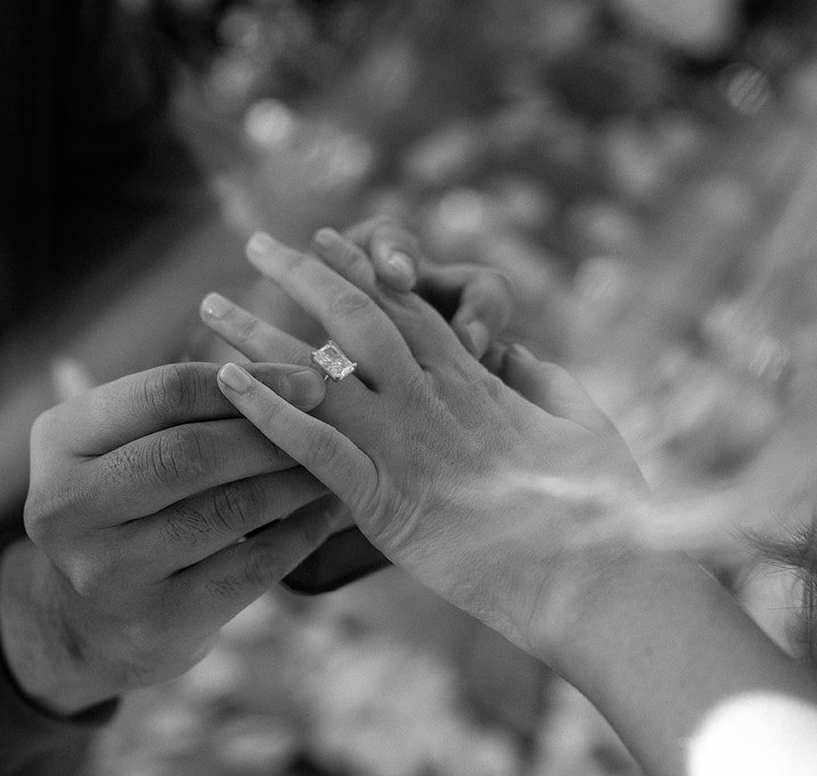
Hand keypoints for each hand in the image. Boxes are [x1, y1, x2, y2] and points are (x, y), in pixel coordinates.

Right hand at [3, 361, 336, 713]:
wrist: (87, 626)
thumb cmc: (120, 504)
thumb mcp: (108, 443)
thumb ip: (161, 394)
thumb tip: (243, 324)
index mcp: (58, 442)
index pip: (161, 393)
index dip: (244, 381)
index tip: (307, 378)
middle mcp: (68, 507)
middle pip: (190, 453)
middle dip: (271, 432)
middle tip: (329, 419)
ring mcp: (108, 572)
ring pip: (225, 513)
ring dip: (293, 482)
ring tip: (337, 462)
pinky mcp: (157, 623)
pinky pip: (248, 571)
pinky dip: (298, 536)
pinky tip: (327, 513)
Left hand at [199, 231, 646, 648]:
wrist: (601, 578)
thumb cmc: (605, 508)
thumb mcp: (582, 422)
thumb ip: (542, 380)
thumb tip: (519, 355)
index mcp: (478, 380)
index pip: (408, 309)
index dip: (362, 271)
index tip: (326, 238)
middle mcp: (435, 398)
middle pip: (355, 318)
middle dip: (302, 275)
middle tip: (255, 243)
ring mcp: (408, 444)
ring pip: (321, 369)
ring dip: (261, 334)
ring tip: (211, 305)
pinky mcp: (387, 499)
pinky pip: (313, 446)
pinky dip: (266, 412)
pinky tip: (227, 385)